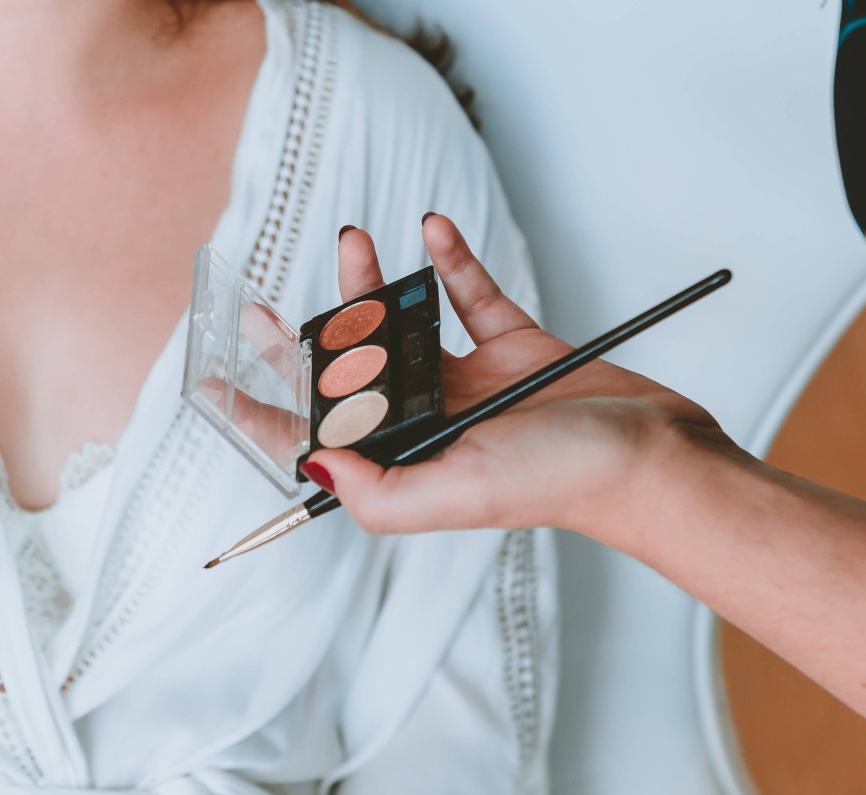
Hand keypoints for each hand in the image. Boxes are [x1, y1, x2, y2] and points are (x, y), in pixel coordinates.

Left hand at [303, 215, 733, 535]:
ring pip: (406, 328)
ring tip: (352, 241)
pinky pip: (473, 298)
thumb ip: (379, 491)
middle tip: (261, 308)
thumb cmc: (562, 483)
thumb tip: (309, 462)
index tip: (215, 386)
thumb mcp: (459, 494)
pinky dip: (453, 263)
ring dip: (376, 285)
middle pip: (353, 376)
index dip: (265, 417)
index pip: (321, 441)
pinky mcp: (517, 349)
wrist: (650, 454)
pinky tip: (433, 229)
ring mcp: (475, 384)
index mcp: (412, 462)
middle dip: (308, 342)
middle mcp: (434, 424)